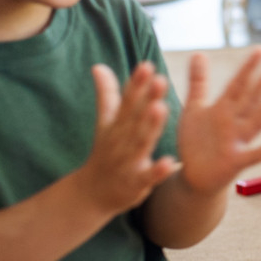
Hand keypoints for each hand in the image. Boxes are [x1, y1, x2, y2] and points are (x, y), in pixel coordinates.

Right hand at [78, 62, 176, 213]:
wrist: (90, 195)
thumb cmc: (104, 153)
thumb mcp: (104, 124)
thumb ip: (107, 95)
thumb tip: (98, 66)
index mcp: (116, 125)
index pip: (126, 101)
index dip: (136, 84)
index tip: (146, 65)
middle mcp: (120, 141)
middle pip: (135, 118)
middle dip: (147, 99)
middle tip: (160, 80)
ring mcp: (127, 162)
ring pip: (140, 143)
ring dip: (150, 127)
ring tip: (161, 108)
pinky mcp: (135, 183)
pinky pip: (148, 176)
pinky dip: (158, 170)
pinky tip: (170, 162)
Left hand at [176, 47, 260, 194]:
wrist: (193, 175)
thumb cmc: (197, 141)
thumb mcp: (194, 108)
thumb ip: (198, 82)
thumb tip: (198, 53)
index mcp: (224, 108)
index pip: (239, 84)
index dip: (249, 68)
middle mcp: (234, 122)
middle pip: (252, 99)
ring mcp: (237, 141)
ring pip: (255, 122)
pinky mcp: (235, 162)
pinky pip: (252, 156)